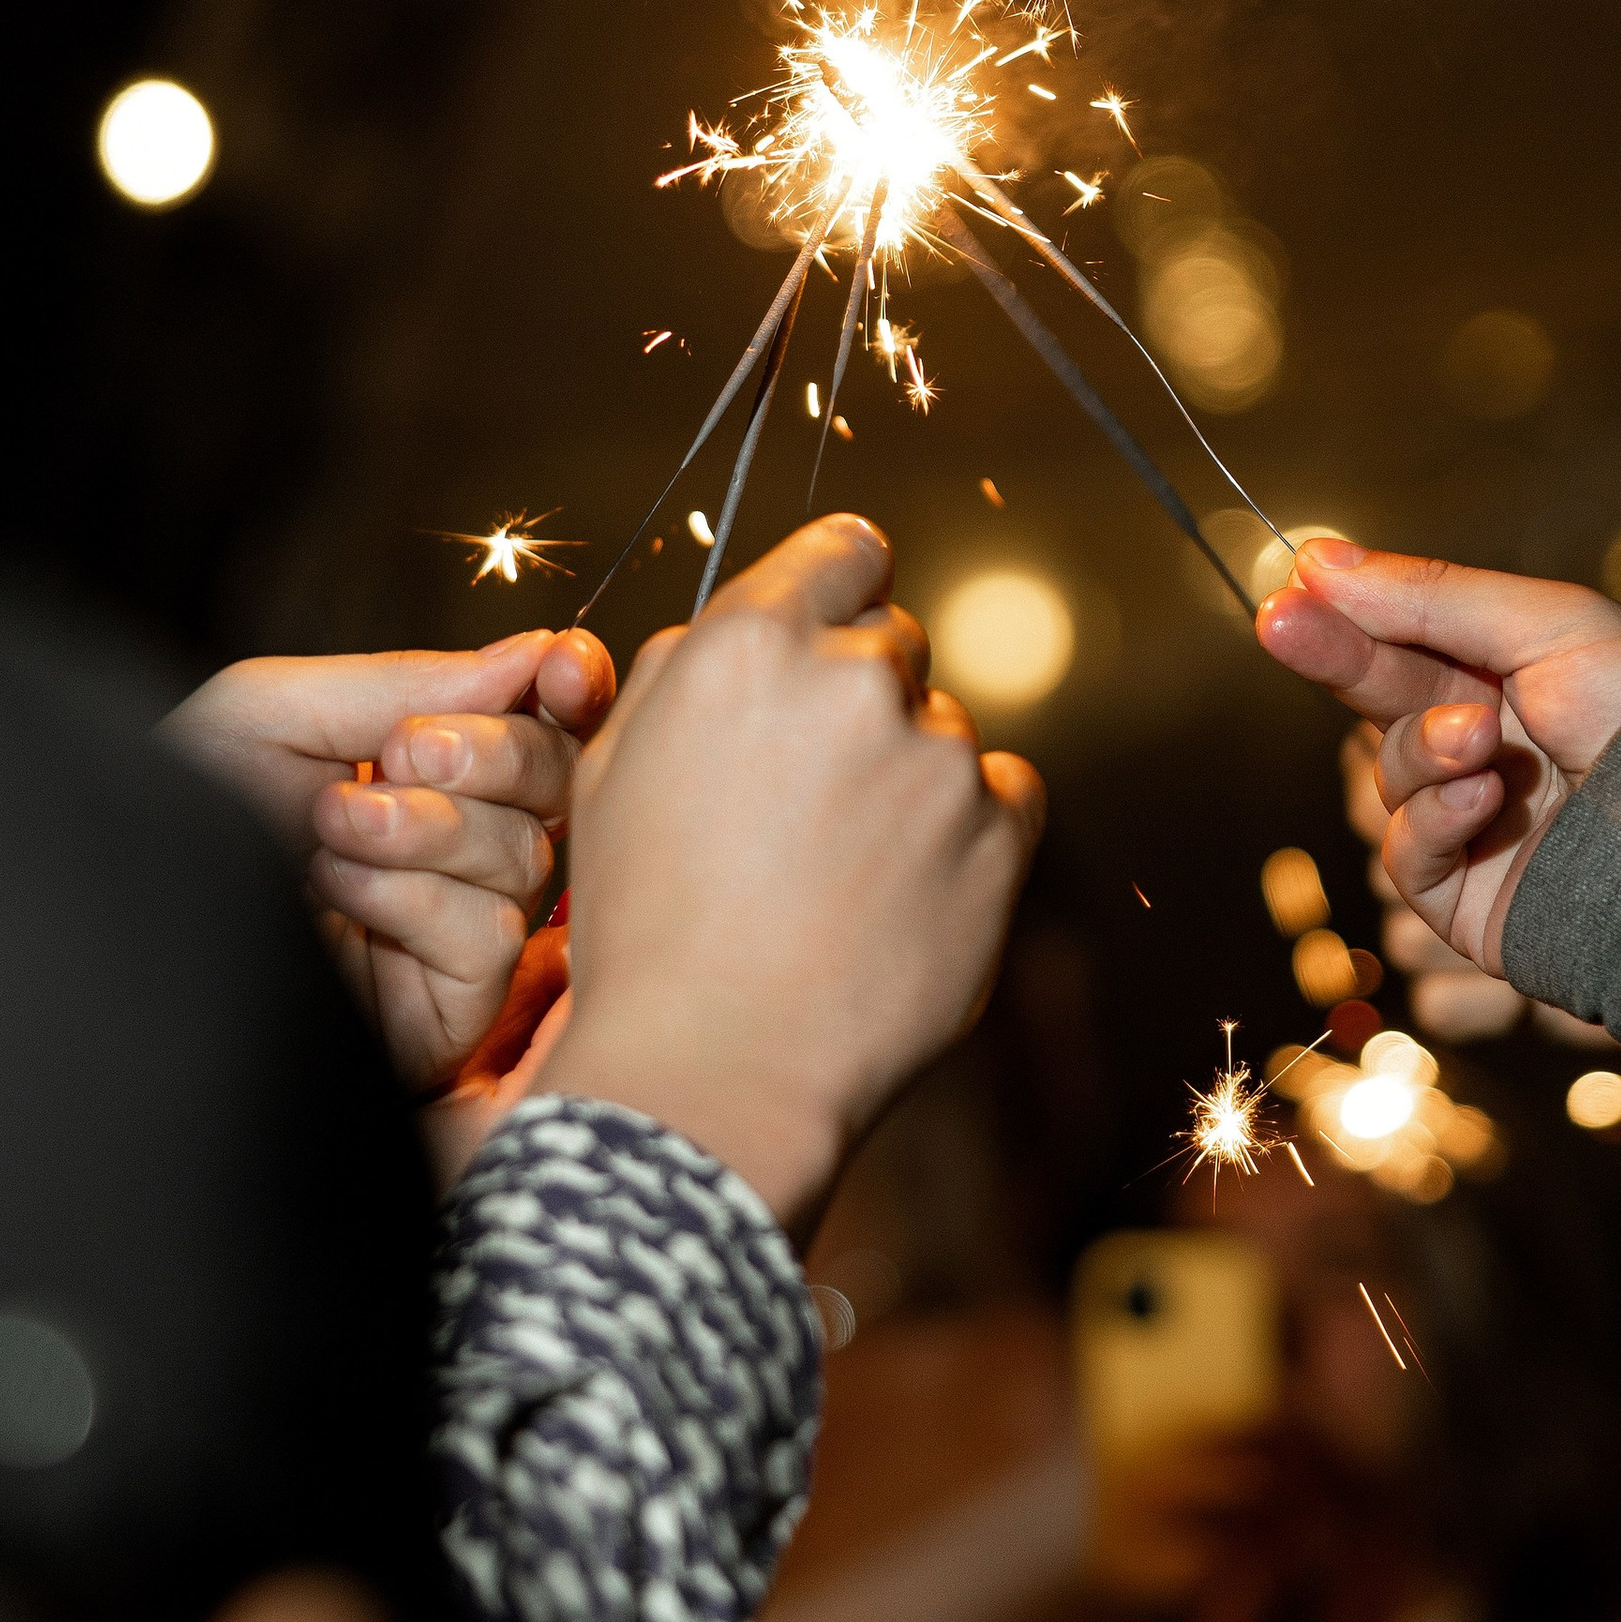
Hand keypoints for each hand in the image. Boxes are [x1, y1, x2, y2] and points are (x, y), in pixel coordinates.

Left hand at [160, 631, 613, 1088]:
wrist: (114, 932)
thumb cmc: (174, 817)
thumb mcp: (274, 710)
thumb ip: (406, 679)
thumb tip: (528, 656)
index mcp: (417, 762)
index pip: (537, 718)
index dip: (569, 688)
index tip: (560, 668)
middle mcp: (448, 840)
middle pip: (554, 781)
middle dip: (495, 753)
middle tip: (407, 751)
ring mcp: (450, 925)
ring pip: (526, 857)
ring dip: (429, 829)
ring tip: (331, 829)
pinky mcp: (444, 1004)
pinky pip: (491, 933)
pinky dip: (417, 900)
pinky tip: (342, 896)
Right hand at [542, 514, 1044, 1238]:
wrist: (712, 1071)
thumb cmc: (646, 928)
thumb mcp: (613, 769)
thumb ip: (689, 668)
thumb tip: (760, 624)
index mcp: (748, 644)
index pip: (847, 550)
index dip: (842, 593)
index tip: (841, 633)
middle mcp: (852, 680)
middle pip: (895, 643)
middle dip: (864, 702)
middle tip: (810, 805)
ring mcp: (938, 758)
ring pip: (945, 731)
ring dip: (911, 779)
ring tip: (841, 879)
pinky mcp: (1000, 834)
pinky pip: (1007, 795)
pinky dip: (969, 835)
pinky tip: (902, 899)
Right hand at [1258, 545, 1620, 979]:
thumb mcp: (1550, 626)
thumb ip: (1432, 598)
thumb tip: (1318, 559)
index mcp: (1513, 675)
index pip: (1404, 637)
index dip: (1346, 612)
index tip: (1292, 584)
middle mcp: (1488, 745)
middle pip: (1377, 696)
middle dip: (1333, 655)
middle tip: (1277, 622)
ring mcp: (1475, 823)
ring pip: (1389, 777)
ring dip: (1420, 749)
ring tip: (1477, 739)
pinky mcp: (1468, 898)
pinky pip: (1408, 854)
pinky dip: (1432, 820)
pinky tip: (1479, 798)